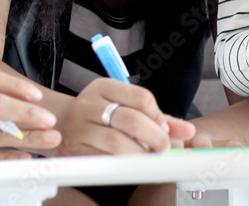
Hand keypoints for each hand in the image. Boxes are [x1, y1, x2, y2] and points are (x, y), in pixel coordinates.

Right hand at [56, 78, 194, 155]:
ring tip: (147, 156)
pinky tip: (129, 161)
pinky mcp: (73, 149)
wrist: (59, 124)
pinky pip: (102, 157)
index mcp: (104, 87)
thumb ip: (158, 118)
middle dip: (154, 136)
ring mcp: (79, 127)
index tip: (164, 129)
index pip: (141, 97)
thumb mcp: (125, 106)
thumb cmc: (101, 113)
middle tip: (162, 147)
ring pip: (116, 141)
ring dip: (139, 152)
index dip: (158, 116)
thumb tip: (188, 131)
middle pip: (131, 120)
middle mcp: (89, 104)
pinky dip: (121, 162)